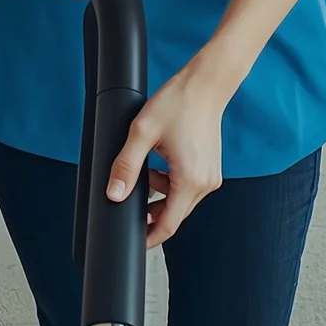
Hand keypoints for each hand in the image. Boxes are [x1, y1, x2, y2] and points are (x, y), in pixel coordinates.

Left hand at [106, 62, 229, 248]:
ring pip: (180, 200)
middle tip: (131, 192)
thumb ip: (126, 166)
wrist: (205, 84)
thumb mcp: (142, 132)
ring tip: (146, 167)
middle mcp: (206, 183)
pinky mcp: (211, 169)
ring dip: (159, 193)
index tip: (133, 242)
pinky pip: (188, 187)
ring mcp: (211, 176)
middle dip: (150, 210)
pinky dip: (171, 183)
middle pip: (174, 215)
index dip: (148, 238)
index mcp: (191, 180)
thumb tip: (114, 194)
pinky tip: (160, 162)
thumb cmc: (178, 103)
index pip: (167, 226)